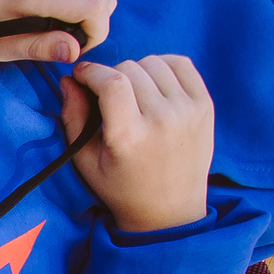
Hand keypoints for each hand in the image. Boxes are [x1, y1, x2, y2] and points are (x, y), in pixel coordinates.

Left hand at [0, 0, 113, 62]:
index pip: (97, 9)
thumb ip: (40, 48)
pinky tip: (54, 1)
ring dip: (86, 6)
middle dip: (92, 23)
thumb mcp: (0, 46)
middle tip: (61, 36)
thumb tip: (75, 51)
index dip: (95, 35)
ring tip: (54, 19)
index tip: (75, 46)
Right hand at [60, 54, 214, 232]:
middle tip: (106, 93)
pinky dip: (163, 65)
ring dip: (136, 70)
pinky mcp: (205, 105)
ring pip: (155, 62)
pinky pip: (181, 64)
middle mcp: (162, 120)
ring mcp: (188, 111)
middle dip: (111, 74)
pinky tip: (153, 83)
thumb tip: (69, 80)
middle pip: (131, 68)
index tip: (81, 75)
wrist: (169, 210)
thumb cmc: (121, 188)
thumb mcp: (85, 161)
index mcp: (129, 137)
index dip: (91, 71)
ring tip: (131, 91)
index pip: (111, 82)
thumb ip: (73, 118)